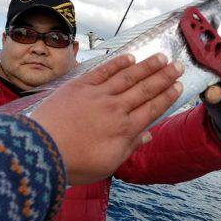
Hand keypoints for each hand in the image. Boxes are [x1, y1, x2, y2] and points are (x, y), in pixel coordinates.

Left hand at [30, 53, 183, 184]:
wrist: (42, 151)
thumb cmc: (74, 163)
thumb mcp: (108, 164)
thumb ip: (129, 147)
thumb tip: (148, 135)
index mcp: (125, 130)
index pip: (152, 108)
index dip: (167, 96)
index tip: (179, 86)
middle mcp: (116, 109)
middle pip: (145, 89)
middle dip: (164, 77)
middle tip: (178, 65)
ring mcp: (98, 95)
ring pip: (128, 76)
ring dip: (146, 66)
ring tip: (161, 57)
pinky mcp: (81, 85)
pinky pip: (104, 70)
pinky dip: (118, 63)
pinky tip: (130, 56)